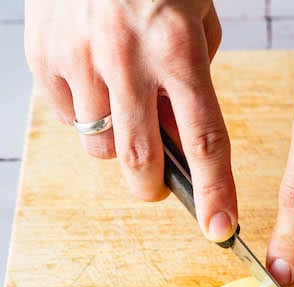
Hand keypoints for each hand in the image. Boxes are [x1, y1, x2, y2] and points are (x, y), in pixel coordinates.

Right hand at [24, 0, 237, 241]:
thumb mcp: (199, 22)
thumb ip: (195, 84)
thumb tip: (182, 141)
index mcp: (178, 49)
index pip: (205, 139)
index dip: (215, 192)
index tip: (221, 229)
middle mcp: (127, 57)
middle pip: (140, 159)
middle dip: (154, 187)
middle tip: (160, 185)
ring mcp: (79, 57)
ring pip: (99, 146)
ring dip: (119, 146)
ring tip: (127, 111)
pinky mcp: (43, 56)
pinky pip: (70, 117)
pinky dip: (89, 117)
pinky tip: (99, 85)